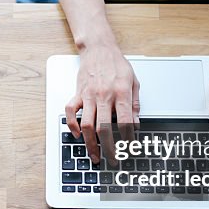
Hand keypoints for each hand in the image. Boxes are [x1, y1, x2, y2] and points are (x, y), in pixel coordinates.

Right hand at [66, 41, 139, 162]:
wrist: (98, 48)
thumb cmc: (116, 64)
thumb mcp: (133, 81)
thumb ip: (134, 104)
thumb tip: (137, 123)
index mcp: (120, 92)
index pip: (125, 122)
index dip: (128, 139)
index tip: (130, 149)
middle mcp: (104, 95)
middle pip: (104, 128)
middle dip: (109, 148)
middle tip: (112, 160)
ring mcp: (88, 95)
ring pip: (87, 124)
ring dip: (90, 143)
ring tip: (95, 155)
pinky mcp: (78, 93)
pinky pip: (71, 112)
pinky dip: (72, 125)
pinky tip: (78, 134)